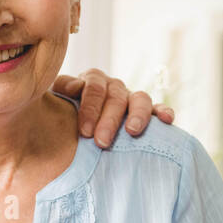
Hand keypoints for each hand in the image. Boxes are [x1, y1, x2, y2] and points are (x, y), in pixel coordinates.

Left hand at [52, 70, 174, 147]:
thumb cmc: (61, 115)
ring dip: (137, 114)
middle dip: (109, 119)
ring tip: (132, 131)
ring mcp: (130, 98)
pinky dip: (164, 112)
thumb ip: (62, 90)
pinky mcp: (146, 112)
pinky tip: (168, 120)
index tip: (83, 132)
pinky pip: (158, 109)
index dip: (89, 108)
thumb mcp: (55, 101)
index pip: (93, 87)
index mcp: (91, 80)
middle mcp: (113, 86)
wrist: (69, 127)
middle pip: (116, 96)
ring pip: (140, 98)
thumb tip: (76, 87)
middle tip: (102, 142)